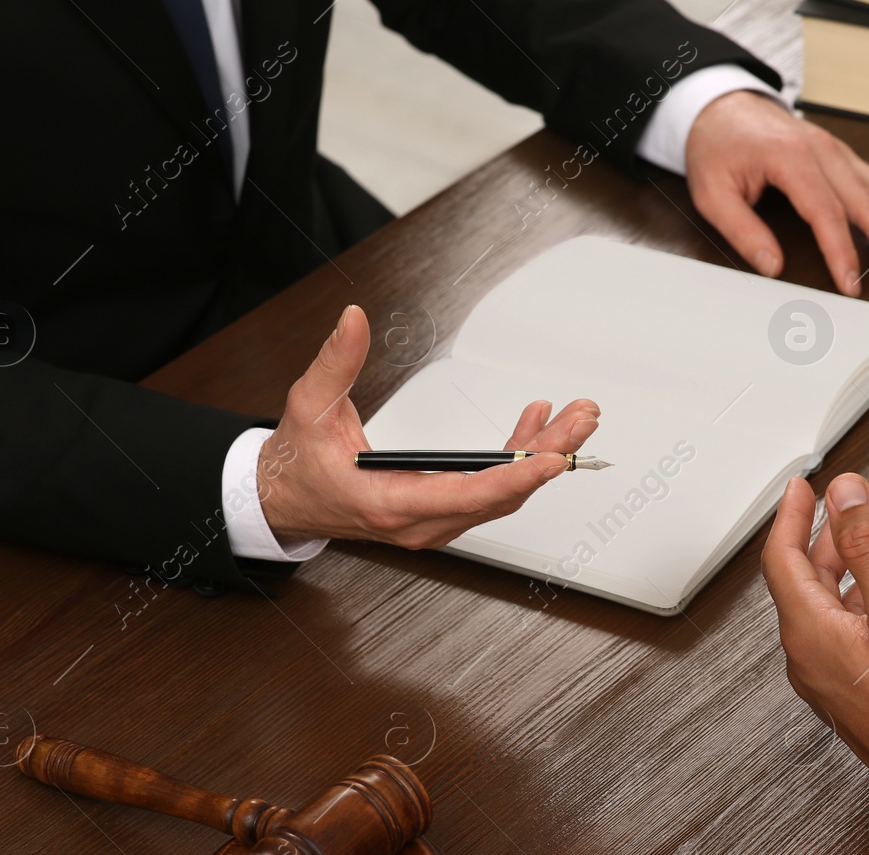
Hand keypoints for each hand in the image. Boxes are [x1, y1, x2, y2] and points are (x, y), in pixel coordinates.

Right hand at [258, 305, 600, 545]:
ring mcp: (435, 521)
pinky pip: (492, 491)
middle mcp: (422, 521)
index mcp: (392, 502)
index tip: (554, 457)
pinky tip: (534, 424)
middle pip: (502, 494)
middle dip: (549, 456)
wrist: (286, 500)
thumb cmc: (299, 464)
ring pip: (504, 495)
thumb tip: (353, 320)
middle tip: (582, 421)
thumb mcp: (309, 406)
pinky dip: (519, 460)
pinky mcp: (442, 512)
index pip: (469, 495)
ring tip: (574, 419)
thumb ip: (336, 362)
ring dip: (542, 456)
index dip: (517, 477)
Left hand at [684, 91, 868, 293]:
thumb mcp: (712, 192)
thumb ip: (742, 230)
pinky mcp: (843, 156)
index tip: (854, 286)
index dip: (842, 252)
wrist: (721, 104)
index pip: (825, 213)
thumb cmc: (716, 147)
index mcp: (792, 158)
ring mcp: (838, 152)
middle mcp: (824, 152)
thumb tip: (772, 267)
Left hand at [761, 474, 868, 817]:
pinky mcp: (858, 695)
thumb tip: (843, 494)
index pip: (781, 559)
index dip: (792, 516)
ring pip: (837, 608)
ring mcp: (833, 681)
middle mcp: (811, 659)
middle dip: (832, 539)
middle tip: (849, 509)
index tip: (801, 488)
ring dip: (862, 570)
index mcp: (809, 633)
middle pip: (808, 582)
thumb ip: (867, 544)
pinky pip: (855, 635)